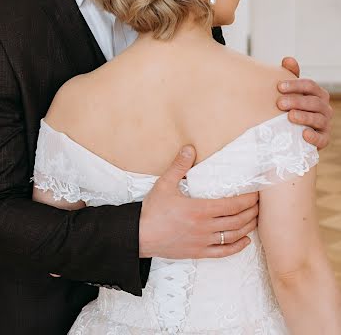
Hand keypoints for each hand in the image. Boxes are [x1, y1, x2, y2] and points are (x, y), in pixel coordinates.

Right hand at [139, 146, 257, 258]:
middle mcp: (205, 227)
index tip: (256, 194)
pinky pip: (222, 252)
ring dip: (248, 227)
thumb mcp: (165, 184)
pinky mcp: (198, 252)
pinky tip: (245, 241)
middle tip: (260, 205)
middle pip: (237, 221)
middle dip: (252, 212)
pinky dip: (237, 247)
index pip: (232, 205)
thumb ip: (179, 165)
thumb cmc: (152, 210)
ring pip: (233, 236)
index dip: (247, 200)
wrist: (139, 235)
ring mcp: (203, 242)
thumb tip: (189, 148)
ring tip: (256, 219)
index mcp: (199, 209)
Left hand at [279, 57, 332, 149]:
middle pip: (313, 101)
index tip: (279, 87)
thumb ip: (291, 75)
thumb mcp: (291, 91)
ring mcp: (325, 123)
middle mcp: (324, 107)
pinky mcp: (323, 138)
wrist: (294, 133)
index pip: (310, 85)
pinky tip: (304, 134)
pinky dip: (314, 137)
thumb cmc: (293, 107)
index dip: (295, 85)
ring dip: (304, 117)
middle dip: (297, 101)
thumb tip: (288, 59)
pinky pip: (322, 138)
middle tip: (280, 103)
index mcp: (317, 93)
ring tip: (290, 116)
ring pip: (318, 118)